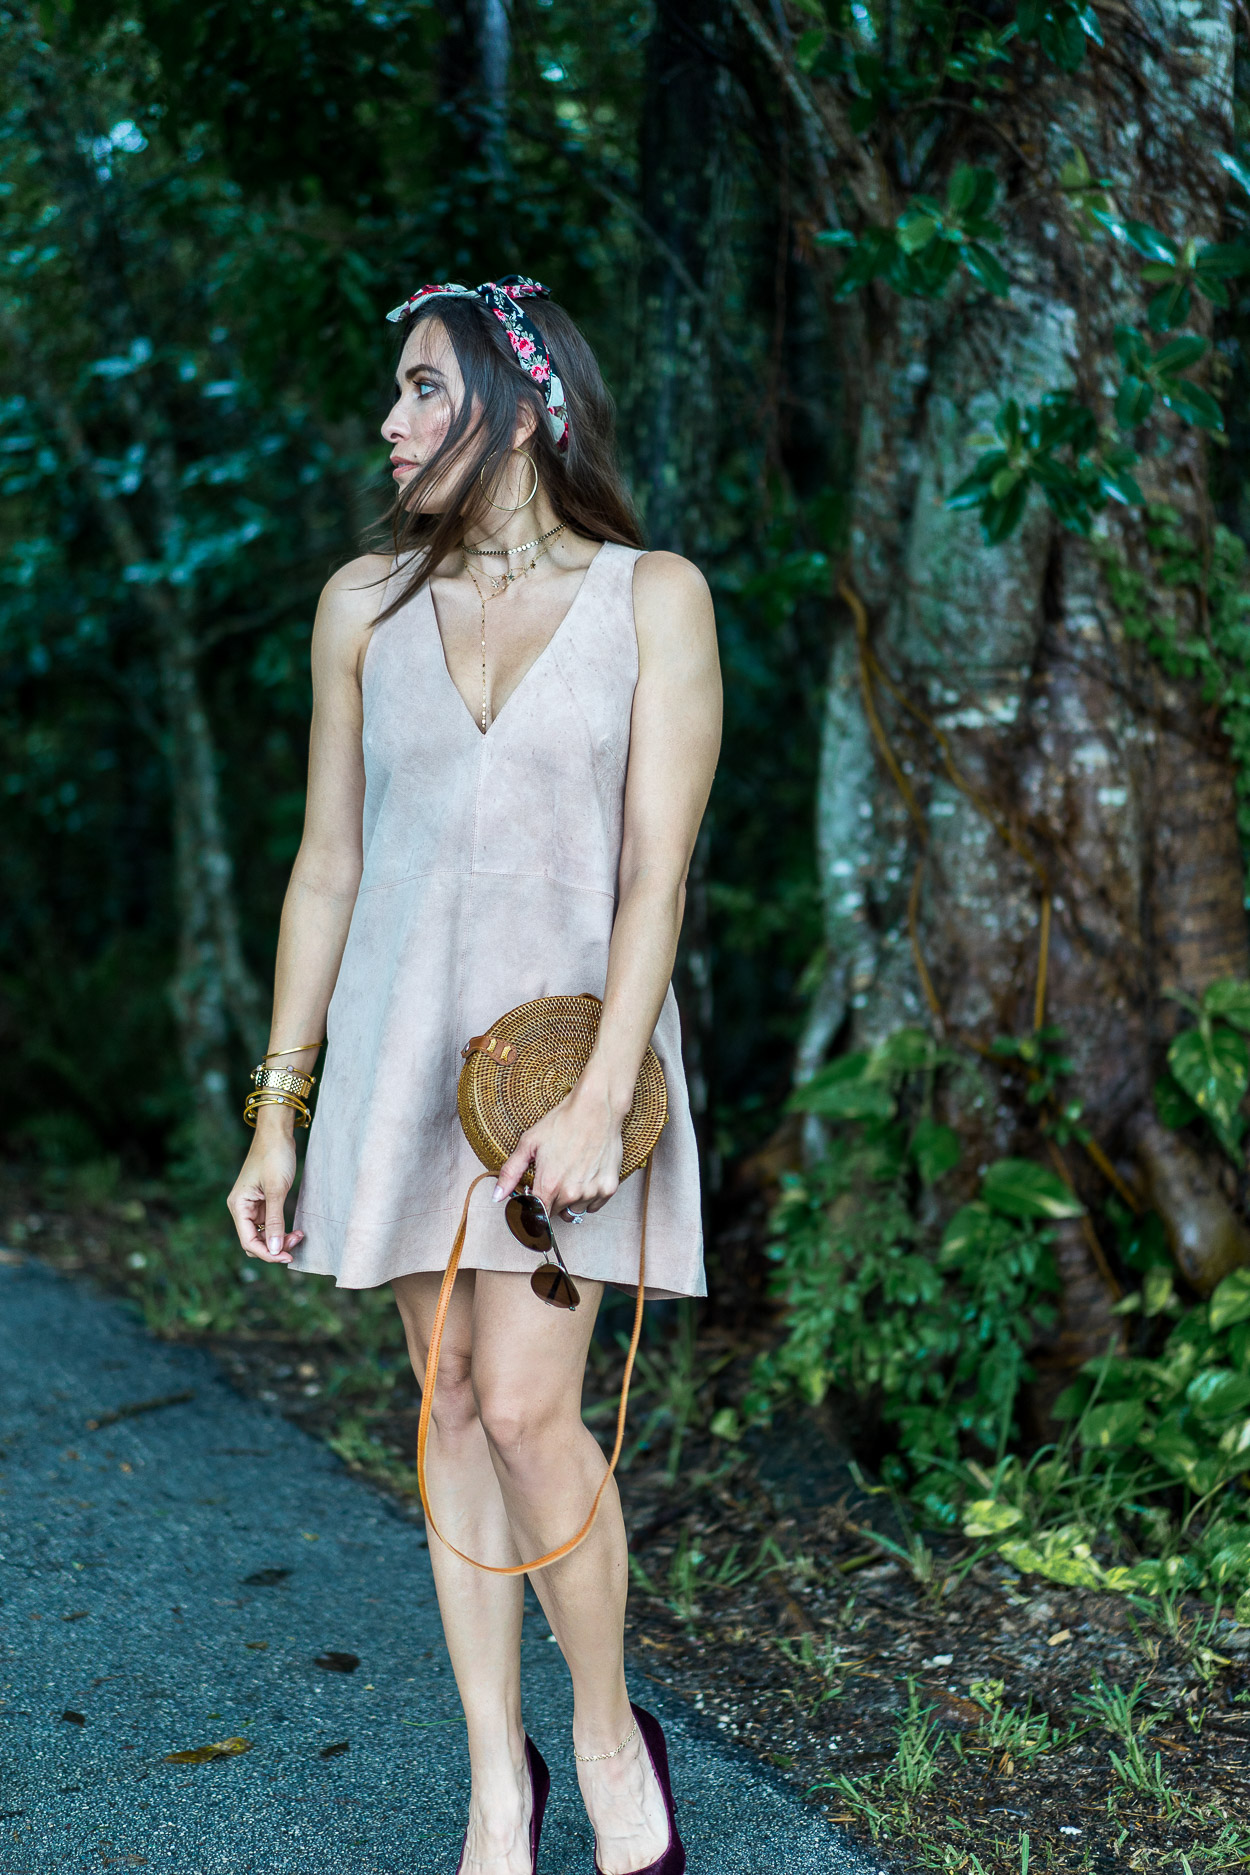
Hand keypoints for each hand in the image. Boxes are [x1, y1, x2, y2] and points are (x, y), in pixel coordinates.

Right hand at [227, 1117, 303, 1264]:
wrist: (277, 1132)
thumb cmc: (275, 1156)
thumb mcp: (277, 1190)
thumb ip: (275, 1221)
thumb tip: (274, 1250)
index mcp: (238, 1206)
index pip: (249, 1241)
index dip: (267, 1254)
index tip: (287, 1257)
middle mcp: (242, 1208)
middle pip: (255, 1241)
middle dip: (275, 1247)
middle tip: (297, 1242)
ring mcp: (252, 1205)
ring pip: (264, 1234)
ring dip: (280, 1239)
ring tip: (299, 1235)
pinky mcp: (263, 1201)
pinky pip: (270, 1224)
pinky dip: (281, 1229)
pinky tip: (295, 1230)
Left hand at [494, 1075, 623, 1221]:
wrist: (596, 1109)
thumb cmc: (563, 1122)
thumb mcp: (529, 1143)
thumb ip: (511, 1173)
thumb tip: (497, 1196)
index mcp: (549, 1185)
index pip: (536, 1216)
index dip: (532, 1208)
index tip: (533, 1196)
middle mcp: (571, 1193)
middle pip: (554, 1214)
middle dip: (549, 1201)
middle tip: (552, 1178)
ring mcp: (592, 1192)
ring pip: (574, 1212)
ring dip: (569, 1201)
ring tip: (570, 1176)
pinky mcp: (609, 1188)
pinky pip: (593, 1206)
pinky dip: (587, 1198)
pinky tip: (584, 1177)